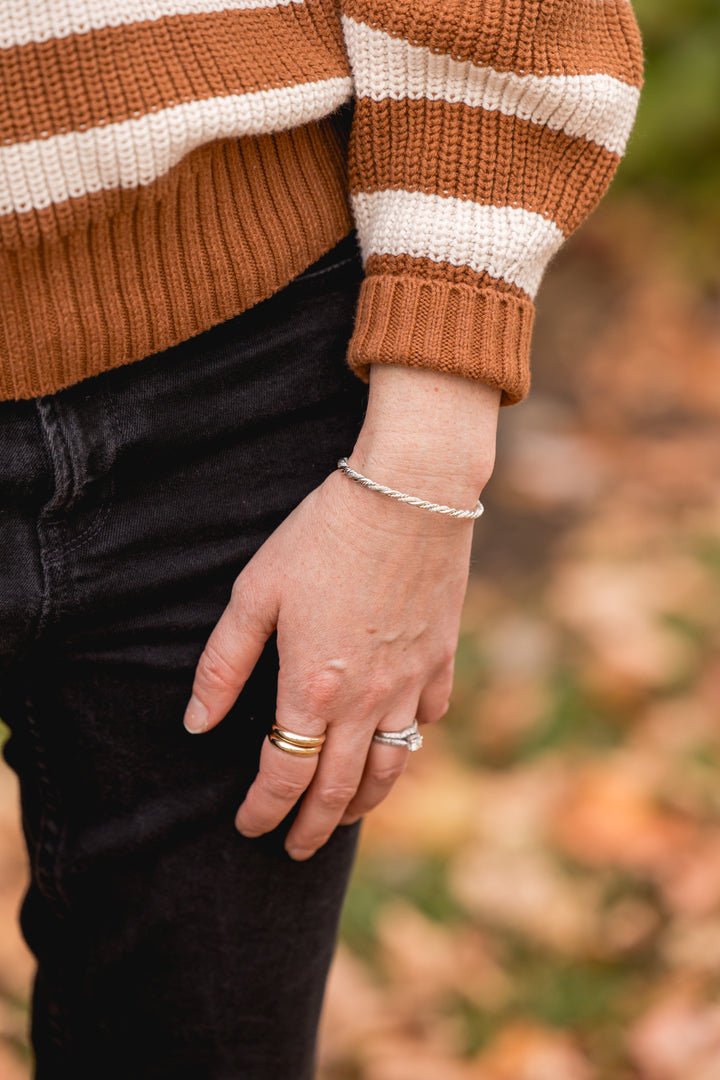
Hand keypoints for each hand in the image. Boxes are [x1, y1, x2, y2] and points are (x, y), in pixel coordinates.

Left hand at [184, 366, 499, 858]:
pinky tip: (397, 742)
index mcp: (312, 688)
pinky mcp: (441, 659)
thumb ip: (224, 665)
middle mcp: (366, 701)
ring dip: (364, 803)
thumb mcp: (256, 593)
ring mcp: (410, 684)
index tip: (248, 827)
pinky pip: (428, 720)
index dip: (262, 810)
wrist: (409, 492)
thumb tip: (195, 725)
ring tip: (346, 818)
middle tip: (296, 849)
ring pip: (390, 768)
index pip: (283, 775)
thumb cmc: (324, 536)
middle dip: (313, 828)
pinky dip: (409, 742)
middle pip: (339, 789)